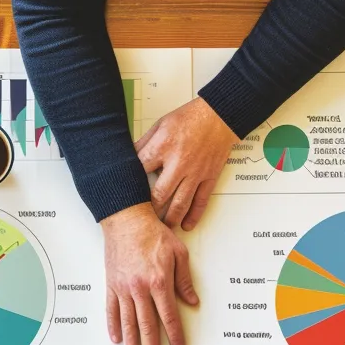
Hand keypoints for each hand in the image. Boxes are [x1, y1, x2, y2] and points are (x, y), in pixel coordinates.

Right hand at [100, 204, 197, 344]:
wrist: (126, 220)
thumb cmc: (152, 234)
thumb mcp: (178, 254)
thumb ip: (184, 280)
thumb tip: (191, 301)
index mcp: (159, 282)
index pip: (169, 316)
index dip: (174, 335)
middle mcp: (140, 289)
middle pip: (147, 326)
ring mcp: (124, 288)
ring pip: (129, 322)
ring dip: (132, 343)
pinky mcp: (112, 285)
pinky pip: (112, 310)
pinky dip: (114, 326)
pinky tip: (117, 338)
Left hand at [136, 97, 235, 230]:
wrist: (219, 116)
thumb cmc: (190, 118)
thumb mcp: (160, 124)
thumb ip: (145, 143)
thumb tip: (129, 156)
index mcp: (163, 147)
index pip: (141, 171)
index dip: (132, 185)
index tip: (126, 195)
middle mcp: (178, 163)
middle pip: (159, 195)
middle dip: (149, 210)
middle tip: (143, 220)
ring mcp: (195, 173)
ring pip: (180, 203)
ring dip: (170, 219)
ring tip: (162, 228)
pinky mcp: (209, 177)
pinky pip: (201, 201)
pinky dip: (194, 215)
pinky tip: (187, 224)